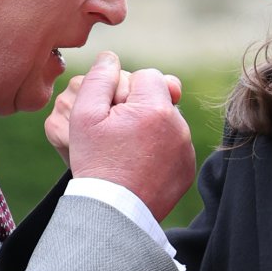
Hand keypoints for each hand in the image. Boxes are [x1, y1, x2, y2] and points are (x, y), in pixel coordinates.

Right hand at [67, 52, 193, 220]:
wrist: (113, 213)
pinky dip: (159, 151)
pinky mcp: (186, 169)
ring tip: (127, 152)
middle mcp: (178, 126)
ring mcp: (186, 150)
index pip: (148, 75)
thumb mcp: (85, 116)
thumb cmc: (96, 163)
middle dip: (140, 108)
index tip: (112, 112)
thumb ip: (100, 78)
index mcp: (156, 107)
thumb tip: (111, 57)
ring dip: (150, 129)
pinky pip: (174, 147)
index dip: (126, 90)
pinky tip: (138, 165)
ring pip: (167, 122)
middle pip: (159, 98)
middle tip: (117, 134)